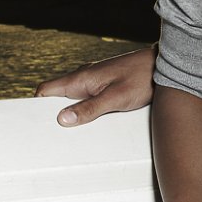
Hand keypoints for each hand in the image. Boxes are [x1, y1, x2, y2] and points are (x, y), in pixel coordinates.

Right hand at [34, 46, 156, 125]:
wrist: (164, 67)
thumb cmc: (142, 78)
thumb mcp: (116, 98)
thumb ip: (90, 109)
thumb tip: (63, 119)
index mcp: (80, 79)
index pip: (45, 91)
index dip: (37, 107)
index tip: (39, 124)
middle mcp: (83, 78)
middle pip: (57, 97)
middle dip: (55, 114)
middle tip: (59, 134)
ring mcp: (94, 81)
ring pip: (73, 99)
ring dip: (73, 114)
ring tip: (77, 131)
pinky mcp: (105, 86)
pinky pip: (87, 99)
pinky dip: (86, 111)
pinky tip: (94, 122)